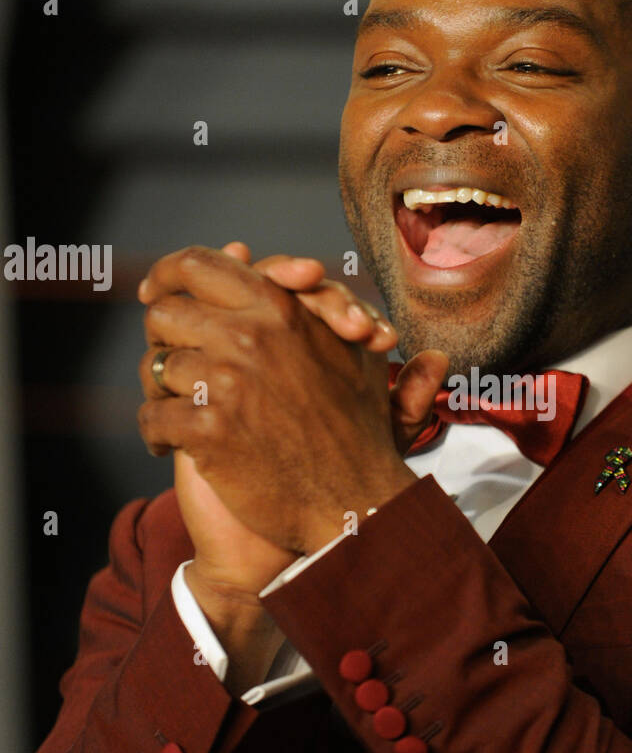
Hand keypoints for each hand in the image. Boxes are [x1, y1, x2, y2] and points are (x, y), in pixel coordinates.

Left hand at [138, 244, 447, 588]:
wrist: (356, 503)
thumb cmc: (358, 430)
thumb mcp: (350, 351)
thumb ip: (296, 297)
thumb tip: (241, 249)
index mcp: (279, 308)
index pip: (199, 265)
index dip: (167, 275)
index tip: (153, 291)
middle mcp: (250, 336)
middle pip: (164, 314)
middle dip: (163, 342)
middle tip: (173, 369)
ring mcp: (228, 382)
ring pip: (155, 366)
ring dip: (161, 393)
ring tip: (178, 416)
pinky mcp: (209, 430)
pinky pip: (152, 417)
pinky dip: (157, 435)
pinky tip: (174, 447)